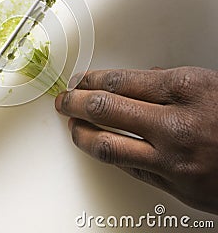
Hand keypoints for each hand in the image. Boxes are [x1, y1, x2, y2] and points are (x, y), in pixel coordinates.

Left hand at [55, 67, 217, 214]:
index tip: (79, 80)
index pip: (117, 81)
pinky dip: (109, 153)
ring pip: (107, 146)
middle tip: (63, 100)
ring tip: (71, 124)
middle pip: (104, 109)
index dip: (90, 80)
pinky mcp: (175, 186)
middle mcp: (176, 125)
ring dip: (81, 133)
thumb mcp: (206, 83)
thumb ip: (163, 82)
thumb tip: (125, 83)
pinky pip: (129, 167)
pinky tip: (99, 144)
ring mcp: (174, 159)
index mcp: (186, 89)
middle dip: (74, 102)